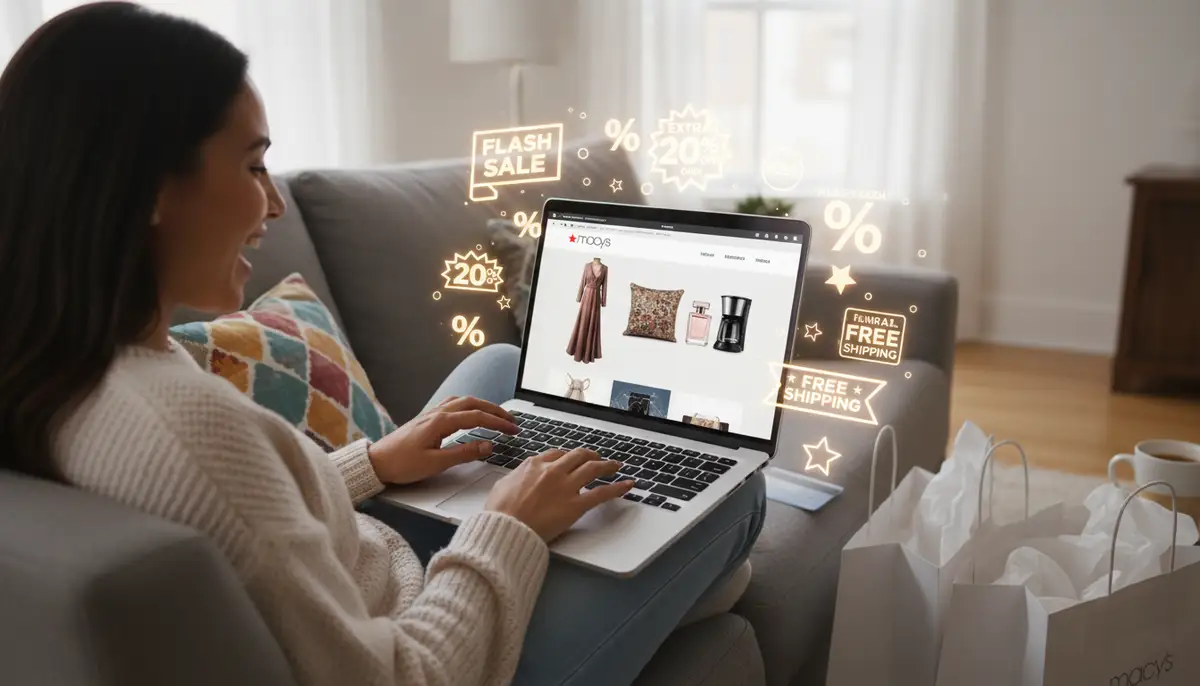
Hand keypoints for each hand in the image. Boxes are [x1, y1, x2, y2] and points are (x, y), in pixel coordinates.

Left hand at [366, 396, 517, 484]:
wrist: (376, 462)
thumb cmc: (402, 464)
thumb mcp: (436, 463)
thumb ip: (464, 453)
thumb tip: (488, 446)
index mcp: (441, 422)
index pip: (478, 417)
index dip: (499, 423)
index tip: (514, 429)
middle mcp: (437, 413)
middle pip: (473, 403)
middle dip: (496, 410)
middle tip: (512, 420)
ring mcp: (431, 414)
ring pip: (463, 401)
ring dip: (482, 405)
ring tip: (496, 415)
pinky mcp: (426, 419)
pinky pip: (452, 404)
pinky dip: (467, 405)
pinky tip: (470, 412)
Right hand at [484, 447, 634, 540]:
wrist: (506, 528)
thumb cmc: (500, 513)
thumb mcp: (501, 487)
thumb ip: (515, 478)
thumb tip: (517, 478)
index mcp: (534, 465)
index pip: (557, 454)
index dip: (568, 456)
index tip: (572, 459)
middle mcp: (553, 471)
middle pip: (578, 456)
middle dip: (590, 455)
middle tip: (597, 458)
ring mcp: (566, 486)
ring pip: (593, 468)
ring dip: (607, 465)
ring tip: (615, 465)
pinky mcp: (576, 505)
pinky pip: (602, 493)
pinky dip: (618, 488)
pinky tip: (627, 485)